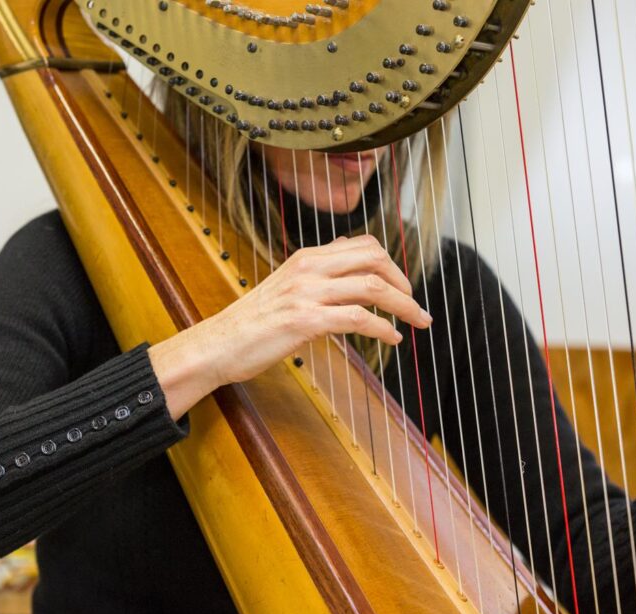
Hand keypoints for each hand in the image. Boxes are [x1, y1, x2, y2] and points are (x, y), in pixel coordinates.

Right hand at [149, 234, 431, 419]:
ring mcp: (307, 293)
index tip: (403, 286)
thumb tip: (350, 274)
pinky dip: (383, 329)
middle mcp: (309, 268)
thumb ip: (318, 279)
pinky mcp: (306, 321)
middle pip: (374, 259)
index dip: (391, 264)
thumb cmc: (252, 324)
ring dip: (404, 306)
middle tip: (416, 306)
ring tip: (417, 322)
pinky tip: (392, 338)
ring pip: (372, 288)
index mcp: (306, 258)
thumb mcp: (286, 289)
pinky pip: (358, 319)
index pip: (362, 245)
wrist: (218, 345)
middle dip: (403, 282)